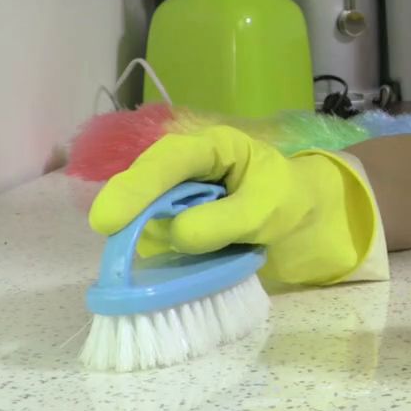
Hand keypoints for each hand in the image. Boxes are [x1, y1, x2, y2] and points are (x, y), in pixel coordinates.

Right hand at [88, 127, 380, 287]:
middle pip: (146, 181)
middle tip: (108, 233)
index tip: (108, 219)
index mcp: (212, 148)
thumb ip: (225, 220)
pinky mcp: (173, 220)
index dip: (137, 186)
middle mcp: (186, 166)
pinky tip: (154, 263)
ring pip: (144, 209)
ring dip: (137, 230)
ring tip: (144, 253)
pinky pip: (153, 233)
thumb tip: (176, 233)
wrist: (302, 219)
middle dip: (127, 206)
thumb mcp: (266, 209)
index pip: (170, 159)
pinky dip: (150, 248)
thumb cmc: (286, 202)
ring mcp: (176, 194)